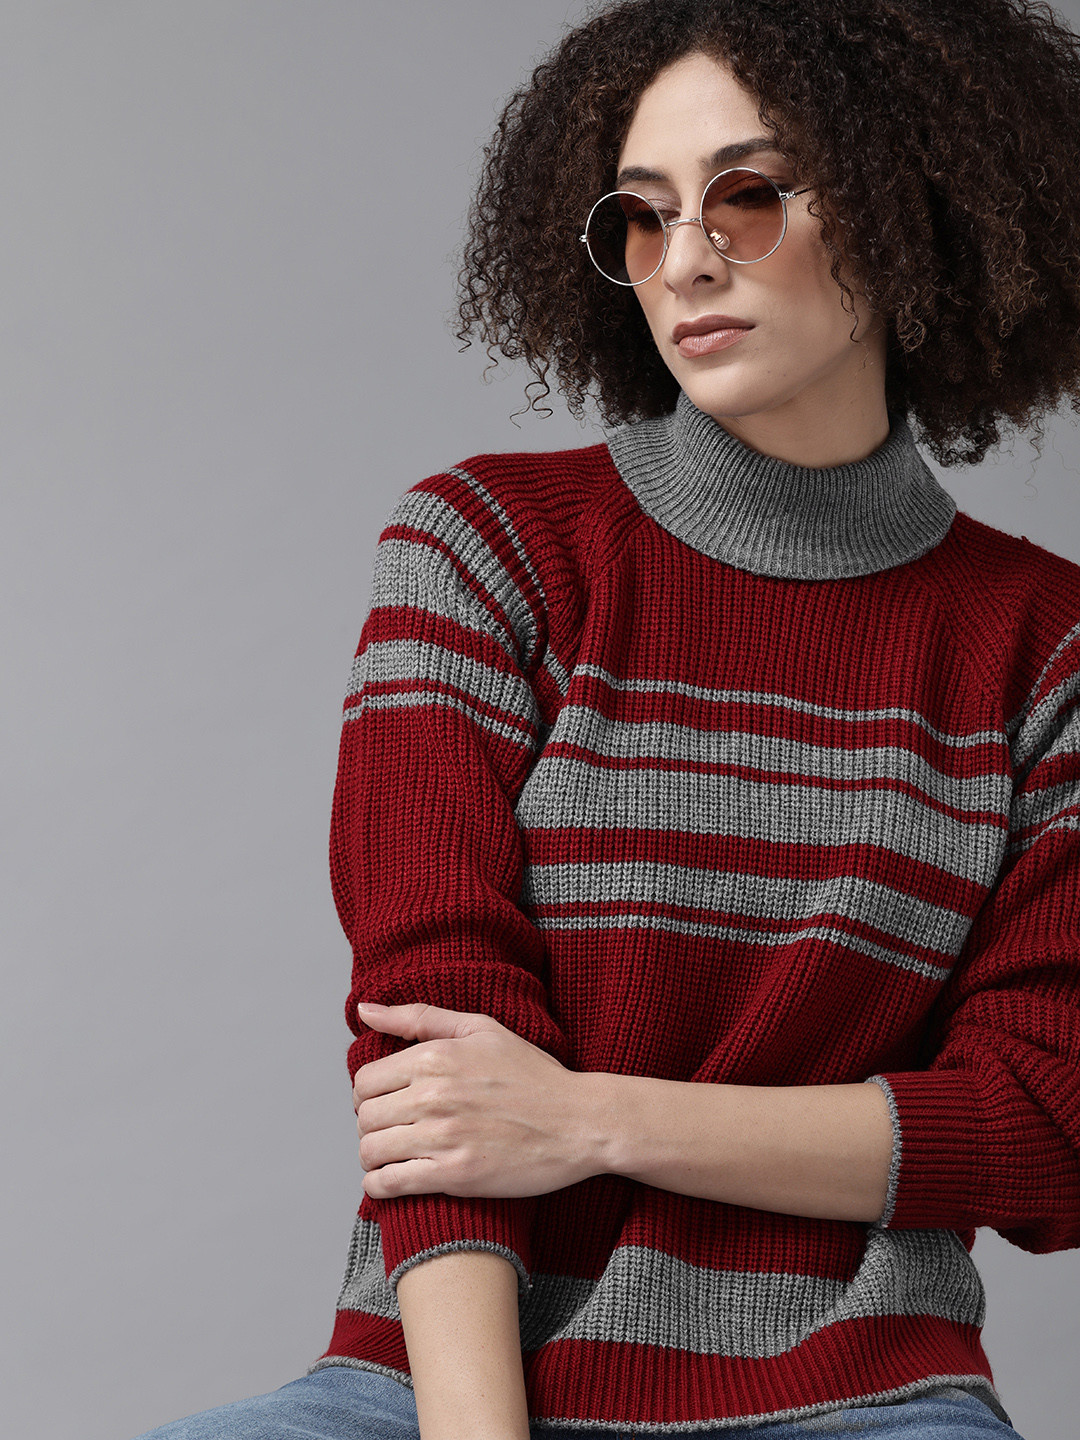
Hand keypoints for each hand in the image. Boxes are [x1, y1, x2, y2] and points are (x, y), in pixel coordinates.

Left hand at [352, 1002, 600, 1199]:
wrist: (580, 1122)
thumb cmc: (533, 1075)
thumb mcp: (481, 1029)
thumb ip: (419, 1017)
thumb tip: (365, 1010)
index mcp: (435, 1056)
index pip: (364, 1081)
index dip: (368, 1095)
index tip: (385, 1104)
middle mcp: (433, 1094)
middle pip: (364, 1117)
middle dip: (371, 1126)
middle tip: (391, 1132)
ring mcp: (443, 1136)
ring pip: (371, 1151)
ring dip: (373, 1158)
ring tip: (390, 1157)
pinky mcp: (455, 1175)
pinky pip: (390, 1183)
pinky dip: (379, 1186)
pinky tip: (390, 1182)